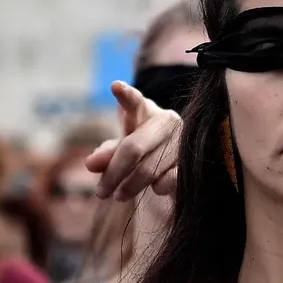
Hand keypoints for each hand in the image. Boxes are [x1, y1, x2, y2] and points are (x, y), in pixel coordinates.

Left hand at [85, 81, 180, 200]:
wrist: (172, 169)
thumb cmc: (142, 153)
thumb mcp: (120, 151)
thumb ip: (106, 155)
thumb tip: (91, 164)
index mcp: (146, 111)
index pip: (134, 102)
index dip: (126, 95)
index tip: (115, 87)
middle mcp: (168, 121)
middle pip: (133, 148)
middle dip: (114, 173)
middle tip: (100, 192)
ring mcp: (182, 141)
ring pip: (148, 169)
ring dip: (130, 186)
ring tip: (118, 195)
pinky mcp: (191, 163)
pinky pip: (168, 181)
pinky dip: (157, 188)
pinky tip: (155, 189)